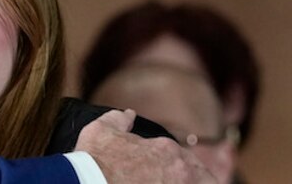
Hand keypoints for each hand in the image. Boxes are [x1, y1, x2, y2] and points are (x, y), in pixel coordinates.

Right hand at [75, 109, 216, 183]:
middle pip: (206, 180)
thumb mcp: (102, 131)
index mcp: (166, 151)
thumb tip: (128, 115)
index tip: (175, 179)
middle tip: (182, 183)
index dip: (187, 173)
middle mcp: (180, 171)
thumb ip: (118, 120)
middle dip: (198, 182)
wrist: (85, 182)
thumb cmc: (94, 159)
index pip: (190, 163)